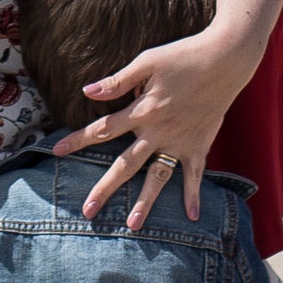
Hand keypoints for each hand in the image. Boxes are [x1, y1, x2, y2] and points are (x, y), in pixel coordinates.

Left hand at [51, 0, 282, 228]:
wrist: (226, 60)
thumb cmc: (182, 56)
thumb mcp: (146, 62)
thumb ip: (118, 81)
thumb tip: (87, 91)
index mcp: (142, 111)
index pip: (103, 129)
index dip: (79, 139)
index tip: (57, 151)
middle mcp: (158, 131)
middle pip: (126, 164)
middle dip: (105, 188)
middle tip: (88, 211)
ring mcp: (180, 142)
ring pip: (158, 177)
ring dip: (146, 202)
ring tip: (132, 226)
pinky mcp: (200, 144)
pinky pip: (195, 174)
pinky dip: (193, 194)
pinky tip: (191, 216)